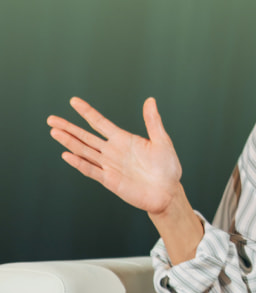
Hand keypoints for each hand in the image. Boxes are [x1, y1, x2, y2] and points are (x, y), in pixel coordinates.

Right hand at [47, 97, 182, 216]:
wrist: (168, 192)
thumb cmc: (167, 167)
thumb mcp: (162, 140)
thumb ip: (153, 121)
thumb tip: (150, 100)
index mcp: (123, 139)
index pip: (100, 122)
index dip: (86, 112)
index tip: (73, 101)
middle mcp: (112, 151)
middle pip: (85, 136)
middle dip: (68, 127)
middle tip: (51, 119)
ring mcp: (109, 165)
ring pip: (84, 151)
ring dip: (69, 142)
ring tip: (54, 132)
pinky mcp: (110, 181)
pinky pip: (91, 170)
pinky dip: (79, 163)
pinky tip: (67, 155)